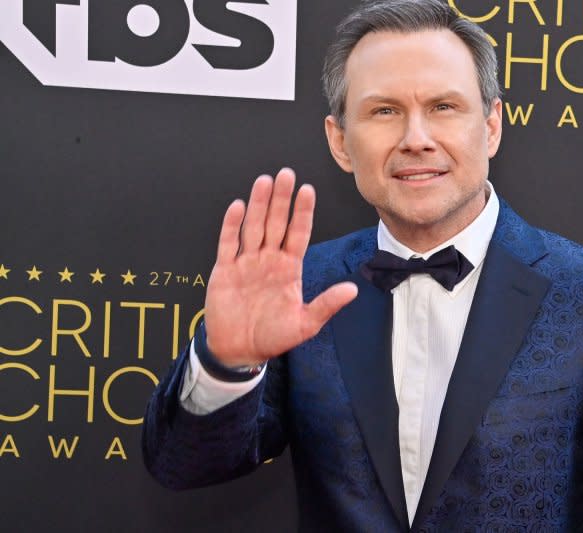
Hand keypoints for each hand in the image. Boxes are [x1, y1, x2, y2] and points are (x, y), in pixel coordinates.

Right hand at [203, 168, 357, 365]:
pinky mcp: (225, 270)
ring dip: (259, 205)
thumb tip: (352, 290)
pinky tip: (238, 206)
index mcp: (289, 269)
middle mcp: (268, 260)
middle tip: (287, 174)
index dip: (302, 212)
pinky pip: (228, 243)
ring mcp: (246, 263)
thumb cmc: (273, 337)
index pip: (298, 233)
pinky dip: (231, 225)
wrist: (239, 351)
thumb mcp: (305, 324)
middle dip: (282, 199)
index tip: (308, 191)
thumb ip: (326, 305)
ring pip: (253, 227)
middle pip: (276, 223)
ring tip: (265, 181)